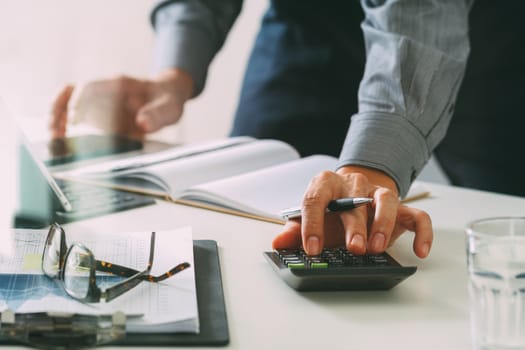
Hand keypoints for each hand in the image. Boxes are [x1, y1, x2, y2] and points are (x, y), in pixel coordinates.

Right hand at [49, 68, 193, 138]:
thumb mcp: (170, 106)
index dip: (79, 102)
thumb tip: (142, 124)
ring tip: (54, 142)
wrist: (168, 94)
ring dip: (57, 121)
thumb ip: (158, 114)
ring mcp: (100, 104)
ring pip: (67, 106)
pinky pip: (78, 121)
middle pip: (69, 94)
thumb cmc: (168, 98)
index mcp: (119, 85)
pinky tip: (67, 147)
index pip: (89, 87)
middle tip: (54, 133)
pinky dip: (68, 131)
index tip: (74, 121)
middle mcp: (104, 92)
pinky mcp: (100, 117)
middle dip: (58, 111)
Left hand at [272, 166, 432, 257]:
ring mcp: (378, 194)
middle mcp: (353, 185)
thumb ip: (295, 230)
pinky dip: (422, 233)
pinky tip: (419, 251)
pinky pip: (418, 216)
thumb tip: (279, 242)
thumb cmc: (332, 210)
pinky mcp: (401, 208)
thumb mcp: (312, 219)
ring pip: (385, 200)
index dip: (312, 223)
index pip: (316, 198)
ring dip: (382, 223)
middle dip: (354, 226)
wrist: (354, 196)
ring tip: (377, 247)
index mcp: (326, 184)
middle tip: (354, 248)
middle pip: (354, 201)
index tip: (312, 248)